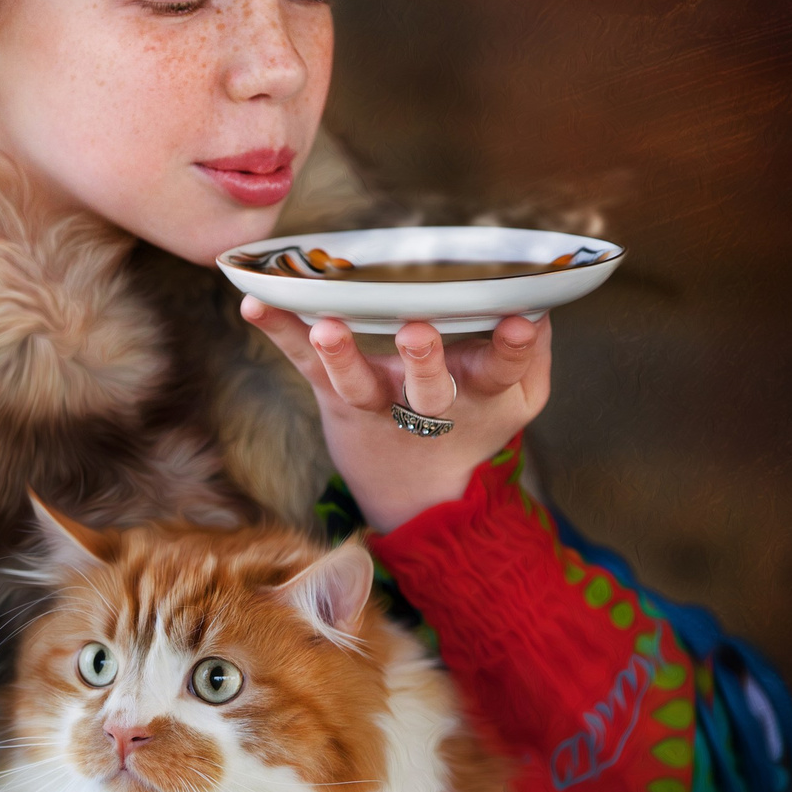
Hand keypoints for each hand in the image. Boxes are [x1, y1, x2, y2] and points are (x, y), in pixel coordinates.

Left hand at [241, 299, 549, 531]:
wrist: (419, 490)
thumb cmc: (473, 421)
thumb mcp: (518, 397)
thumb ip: (528, 351)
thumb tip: (538, 301)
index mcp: (481, 394)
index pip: (503, 370)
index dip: (512, 347)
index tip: (519, 320)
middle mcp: (427, 403)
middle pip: (428, 388)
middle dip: (424, 360)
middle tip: (417, 332)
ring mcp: (377, 401)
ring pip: (358, 384)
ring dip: (341, 354)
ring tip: (325, 327)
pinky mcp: (334, 396)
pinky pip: (304, 364)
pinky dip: (278, 332)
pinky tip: (254, 303)